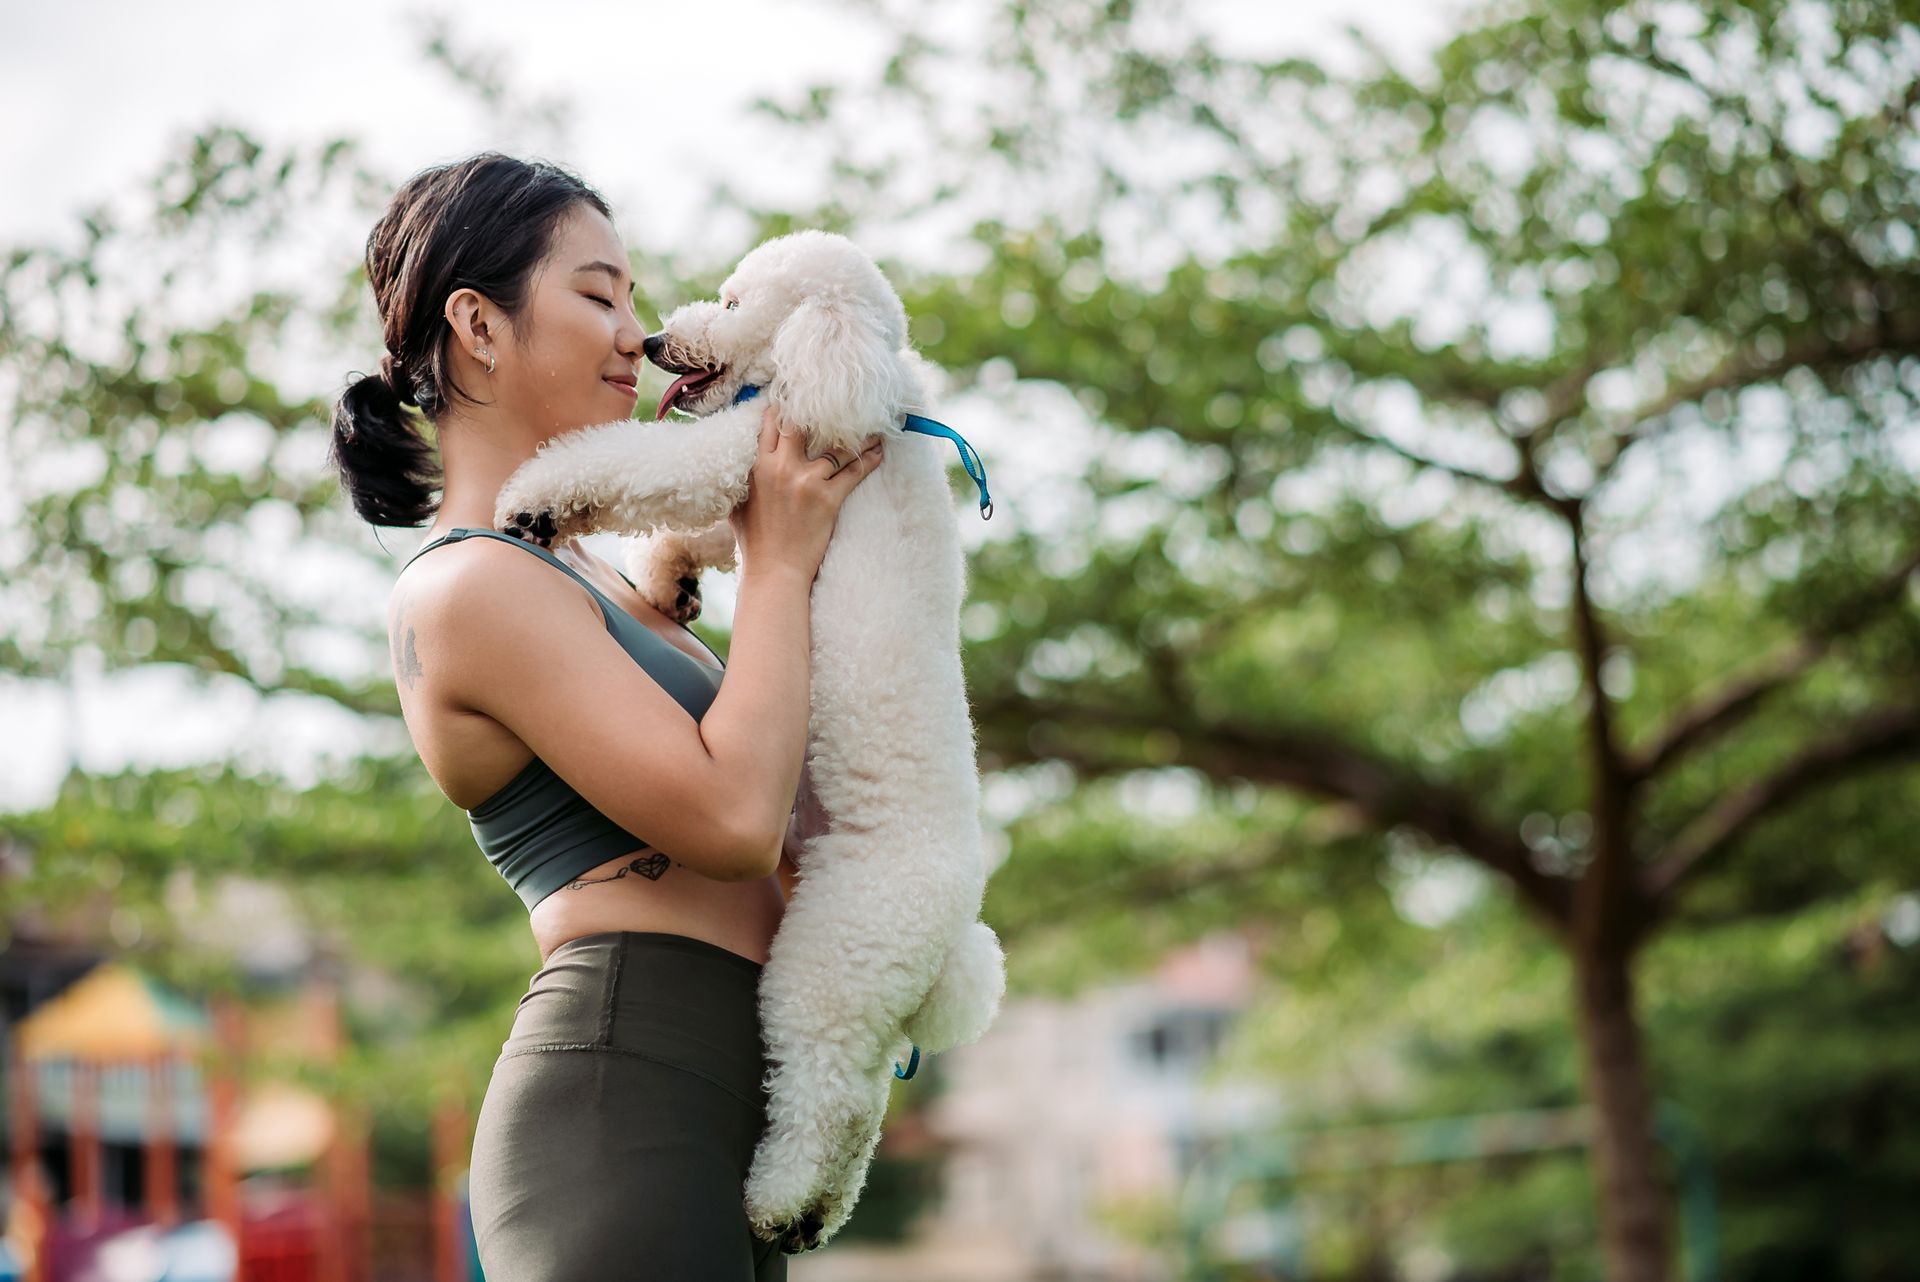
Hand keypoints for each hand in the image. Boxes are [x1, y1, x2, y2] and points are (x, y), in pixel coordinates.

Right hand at [728, 403, 884, 581]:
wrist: (774, 571)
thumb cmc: (754, 541)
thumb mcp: (737, 503)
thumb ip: (741, 476)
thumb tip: (742, 457)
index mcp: (756, 466)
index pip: (771, 423)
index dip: (786, 407)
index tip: (798, 400)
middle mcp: (781, 467)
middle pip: (801, 424)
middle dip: (817, 412)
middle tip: (835, 404)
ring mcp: (807, 481)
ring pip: (835, 446)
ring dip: (854, 435)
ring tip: (869, 426)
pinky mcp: (829, 499)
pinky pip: (854, 471)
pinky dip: (869, 459)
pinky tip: (880, 449)